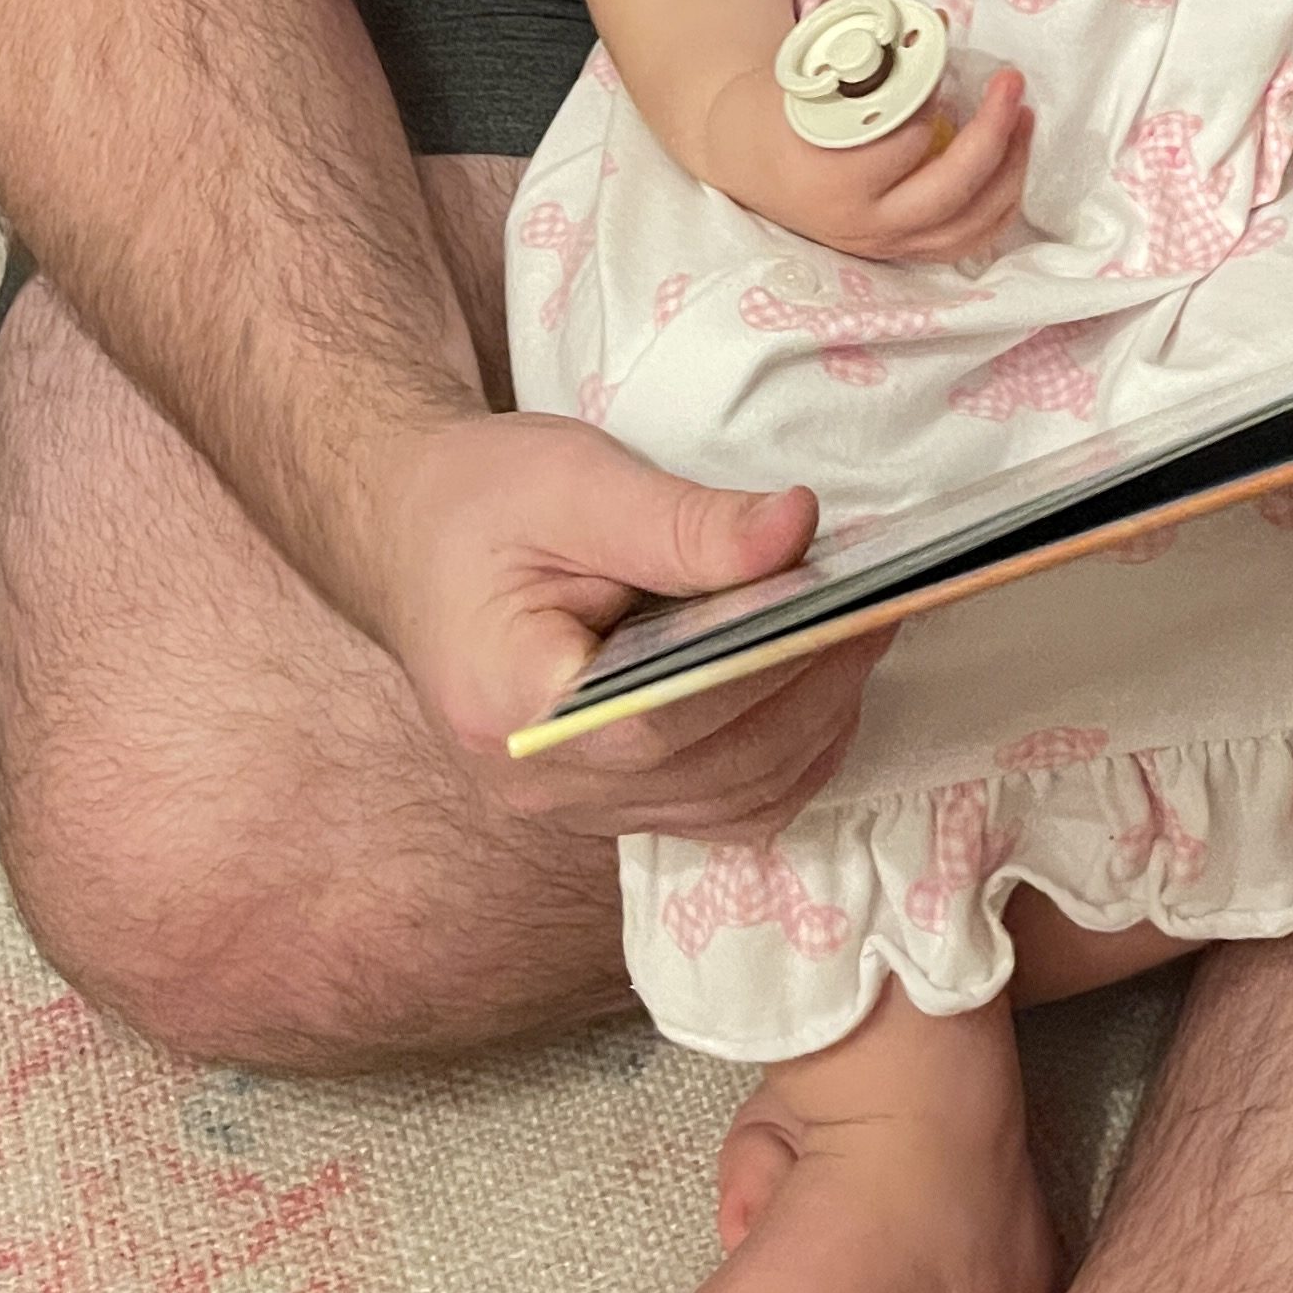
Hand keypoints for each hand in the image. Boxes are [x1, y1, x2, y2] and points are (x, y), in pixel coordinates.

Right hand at [372, 404, 892, 839]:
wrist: (412, 537)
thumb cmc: (481, 500)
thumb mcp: (575, 482)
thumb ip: (684, 521)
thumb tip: (798, 530)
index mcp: (514, 706)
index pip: (665, 717)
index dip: (767, 666)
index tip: (843, 603)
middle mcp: (542, 785)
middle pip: (712, 767)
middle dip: (811, 690)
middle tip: (880, 607)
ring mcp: (572, 809)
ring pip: (728, 803)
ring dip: (811, 728)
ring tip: (861, 638)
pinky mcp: (604, 803)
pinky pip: (717, 808)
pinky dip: (783, 758)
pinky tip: (817, 689)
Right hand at [701, 59, 1033, 263]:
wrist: (748, 159)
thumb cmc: (781, 108)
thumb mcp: (812, 73)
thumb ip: (872, 55)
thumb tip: (938, 26)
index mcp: (832, 176)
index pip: (904, 142)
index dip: (934, 98)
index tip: (944, 64)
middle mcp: (861, 222)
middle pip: (950, 190)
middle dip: (994, 135)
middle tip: (1011, 84)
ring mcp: (883, 245)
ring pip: (968, 225)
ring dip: (1009, 171)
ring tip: (1025, 119)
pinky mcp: (899, 252)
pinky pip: (964, 241)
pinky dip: (997, 206)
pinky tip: (1012, 165)